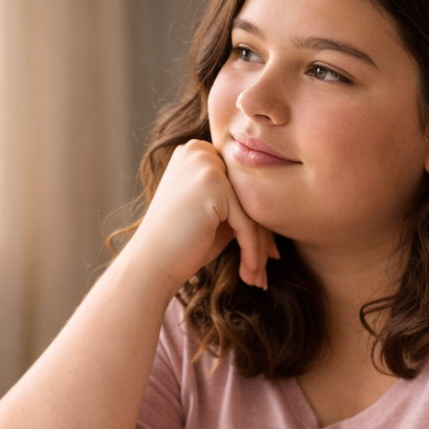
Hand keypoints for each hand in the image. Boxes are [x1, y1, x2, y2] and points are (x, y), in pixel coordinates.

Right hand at [129, 140, 279, 289]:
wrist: (151, 264)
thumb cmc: (180, 244)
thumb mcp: (213, 215)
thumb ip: (239, 201)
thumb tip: (278, 207)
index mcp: (196, 152)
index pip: (239, 186)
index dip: (255, 220)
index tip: (266, 252)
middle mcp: (199, 150)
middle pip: (247, 195)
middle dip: (261, 234)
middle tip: (270, 263)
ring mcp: (206, 164)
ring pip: (250, 209)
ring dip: (259, 247)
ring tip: (259, 277)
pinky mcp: (213, 183)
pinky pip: (246, 222)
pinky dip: (251, 251)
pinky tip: (251, 273)